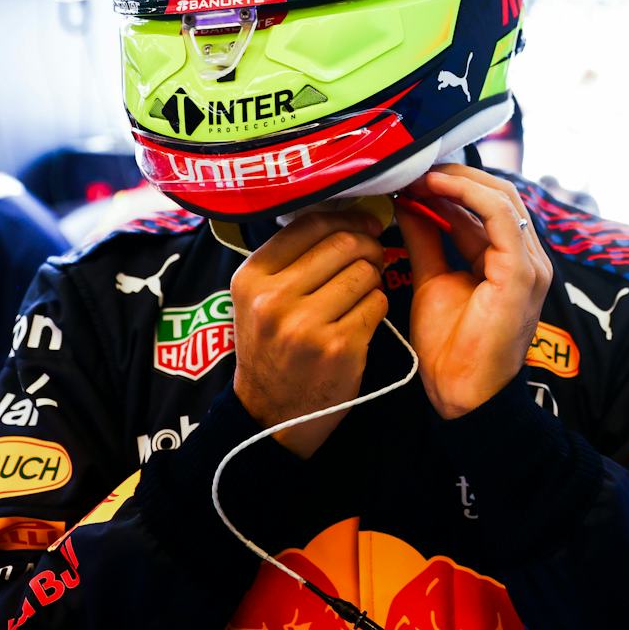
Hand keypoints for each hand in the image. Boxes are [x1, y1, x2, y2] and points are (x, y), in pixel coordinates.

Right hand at [230, 211, 387, 457]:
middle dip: (368, 245)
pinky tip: (362, 317)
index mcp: (251, 278)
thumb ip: (290, 258)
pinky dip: (377, 305)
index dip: (346, 218)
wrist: (271, 415)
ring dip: (374, 277)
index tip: (365, 223)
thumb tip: (345, 213)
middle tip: (373, 254)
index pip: (309, 225)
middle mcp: (274, 299)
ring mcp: (307, 326)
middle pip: (344, 244)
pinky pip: (377, 303)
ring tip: (363, 290)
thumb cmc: (271, 347)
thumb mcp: (258, 298)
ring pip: (365, 272)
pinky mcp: (339, 348)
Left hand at [397, 165, 552, 419]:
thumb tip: (408, 201)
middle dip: (455, 175)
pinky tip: (436, 188)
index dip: (450, 185)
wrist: (463, 394)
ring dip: (458, 180)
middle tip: (413, 166)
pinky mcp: (524, 273)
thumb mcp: (432, 279)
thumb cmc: (451, 347)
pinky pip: (501, 217)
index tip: (411, 175)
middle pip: (498, 194)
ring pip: (502, 198)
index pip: (487, 205)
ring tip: (419, 174)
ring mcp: (530, 263)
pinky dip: (468, 194)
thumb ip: (426, 239)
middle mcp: (527, 257)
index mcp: (509, 259)